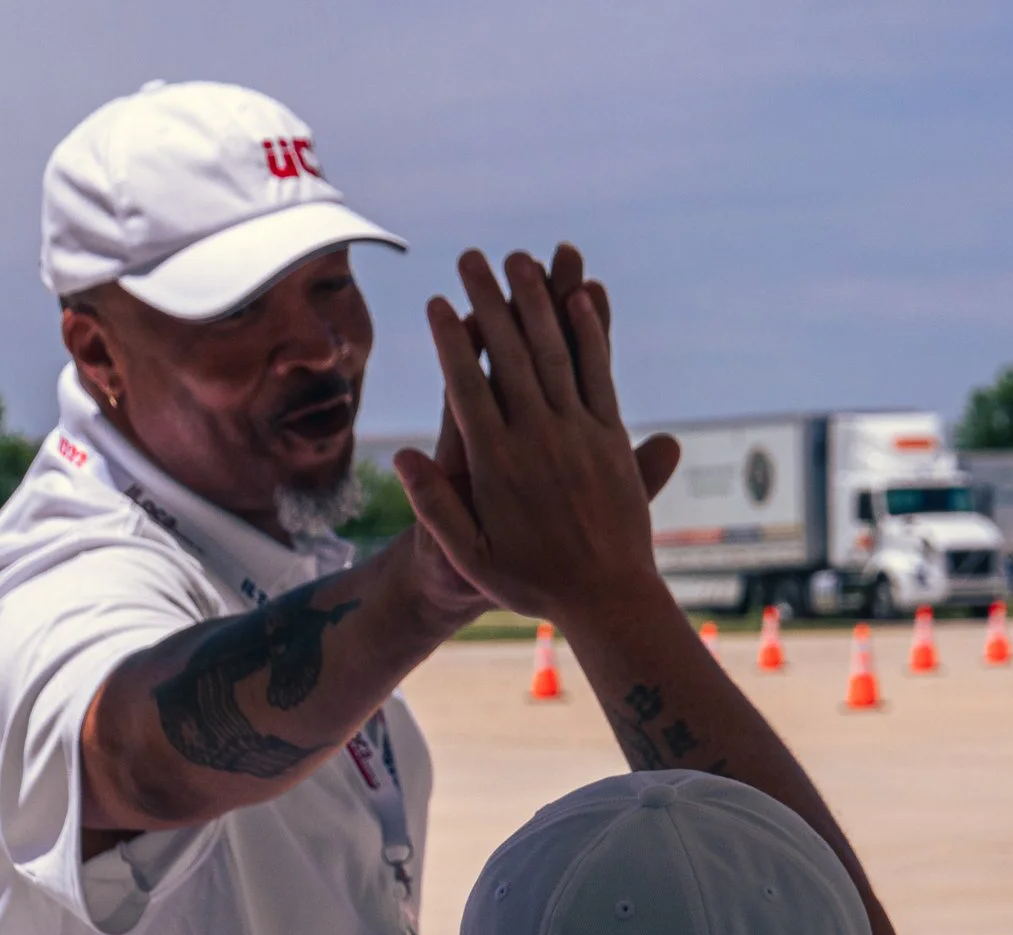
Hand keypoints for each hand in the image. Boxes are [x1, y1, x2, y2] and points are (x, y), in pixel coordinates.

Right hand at [393, 247, 682, 624]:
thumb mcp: (469, 557)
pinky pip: (599, 374)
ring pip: (556, 353)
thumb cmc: (531, 583)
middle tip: (474, 258)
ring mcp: (580, 434)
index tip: (436, 302)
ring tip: (522, 259)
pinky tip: (581, 298)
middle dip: (490, 301)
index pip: (468, 386)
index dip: (451, 341)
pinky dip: (590, 333)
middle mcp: (540, 438)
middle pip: (511, 355)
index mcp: (498, 464)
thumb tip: (400, 456)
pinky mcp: (612, 438)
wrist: (607, 598)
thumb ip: (435, 508)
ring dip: (538, 301)